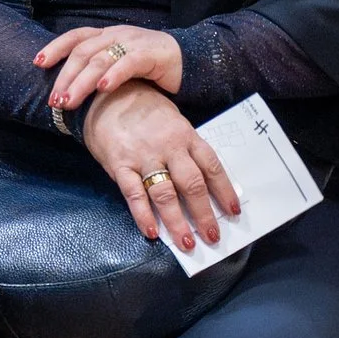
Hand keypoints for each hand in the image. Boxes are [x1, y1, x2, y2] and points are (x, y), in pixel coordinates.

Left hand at [36, 24, 183, 107]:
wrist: (191, 62)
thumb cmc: (151, 69)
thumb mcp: (119, 68)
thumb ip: (98, 74)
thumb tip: (68, 94)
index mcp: (107, 35)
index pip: (75, 37)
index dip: (55, 47)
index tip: (38, 63)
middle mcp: (117, 35)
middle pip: (83, 51)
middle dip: (65, 76)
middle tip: (54, 100)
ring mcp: (134, 42)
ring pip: (100, 59)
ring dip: (81, 82)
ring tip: (69, 100)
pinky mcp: (152, 54)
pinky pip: (128, 62)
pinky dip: (113, 75)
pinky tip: (102, 89)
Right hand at [80, 80, 238, 250]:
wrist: (105, 95)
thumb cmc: (143, 110)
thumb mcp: (172, 120)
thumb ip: (186, 148)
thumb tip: (204, 182)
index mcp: (185, 134)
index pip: (212, 166)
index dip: (225, 191)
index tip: (234, 211)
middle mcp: (168, 146)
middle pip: (192, 184)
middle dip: (204, 214)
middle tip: (212, 237)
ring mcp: (144, 156)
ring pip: (165, 194)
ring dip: (177, 222)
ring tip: (187, 243)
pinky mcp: (120, 164)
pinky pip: (134, 194)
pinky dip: (143, 215)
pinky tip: (152, 232)